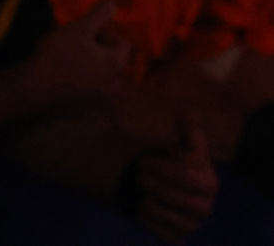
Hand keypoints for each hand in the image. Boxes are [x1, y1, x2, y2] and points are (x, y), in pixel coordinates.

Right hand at [31, 0, 130, 100]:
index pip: (122, 42)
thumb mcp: (79, 28)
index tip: (83, 31)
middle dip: (96, 47)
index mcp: (117, 63)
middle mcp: (114, 82)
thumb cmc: (59, 55)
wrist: (35, 86)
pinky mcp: (86, 103)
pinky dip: (81, 75)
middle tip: (74, 41)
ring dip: (89, 61)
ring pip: (100, 71)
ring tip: (67, 54)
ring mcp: (101, 95)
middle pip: (112, 57)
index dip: (104, 32)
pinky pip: (89, 84)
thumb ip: (99, 15)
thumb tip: (113, 3)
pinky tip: (64, 70)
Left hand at [133, 118, 218, 244]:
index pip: (185, 175)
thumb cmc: (165, 162)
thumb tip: (187, 113)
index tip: (145, 159)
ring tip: (140, 190)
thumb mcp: (175, 144)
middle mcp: (205, 204)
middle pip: (177, 197)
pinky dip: (148, 220)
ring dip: (148, 201)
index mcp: (207, 180)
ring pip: (168, 216)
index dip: (161, 167)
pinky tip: (141, 207)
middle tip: (139, 174)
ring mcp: (193, 223)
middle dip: (153, 184)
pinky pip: (163, 234)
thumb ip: (184, 132)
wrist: (154, 188)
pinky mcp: (179, 235)